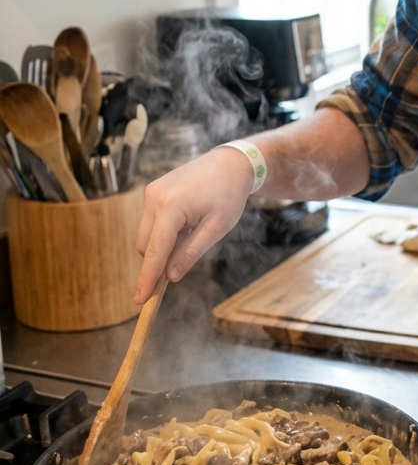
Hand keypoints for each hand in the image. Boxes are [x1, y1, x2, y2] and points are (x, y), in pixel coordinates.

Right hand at [134, 147, 253, 303]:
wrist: (230, 163)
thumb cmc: (228, 195)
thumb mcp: (216, 228)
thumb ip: (191, 253)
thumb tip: (170, 276)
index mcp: (171, 207)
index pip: (155, 251)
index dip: (148, 278)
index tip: (140, 300)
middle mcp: (154, 198)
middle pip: (145, 245)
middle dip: (159, 260)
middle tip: (185, 260)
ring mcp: (151, 192)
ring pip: (146, 235)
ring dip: (162, 245)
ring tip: (193, 231)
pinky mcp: (152, 190)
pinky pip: (151, 222)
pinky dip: (163, 231)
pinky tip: (187, 222)